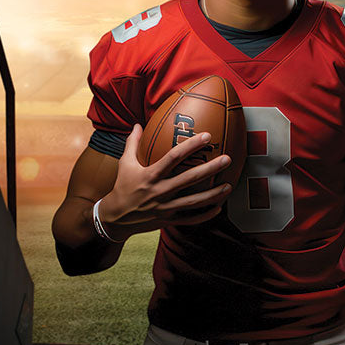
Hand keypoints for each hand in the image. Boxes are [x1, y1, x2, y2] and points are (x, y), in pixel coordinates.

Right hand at [98, 124, 232, 239]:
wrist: (115, 218)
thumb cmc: (122, 187)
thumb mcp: (125, 164)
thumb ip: (133, 143)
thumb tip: (137, 124)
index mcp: (150, 175)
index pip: (173, 157)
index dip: (191, 146)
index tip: (207, 136)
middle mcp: (159, 191)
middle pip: (189, 179)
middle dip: (210, 168)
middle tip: (227, 159)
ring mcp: (165, 208)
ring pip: (194, 201)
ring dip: (213, 194)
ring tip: (229, 186)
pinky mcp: (168, 220)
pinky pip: (190, 219)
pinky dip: (205, 215)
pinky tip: (219, 208)